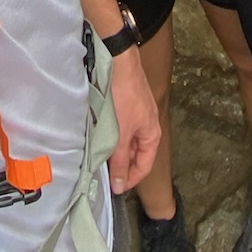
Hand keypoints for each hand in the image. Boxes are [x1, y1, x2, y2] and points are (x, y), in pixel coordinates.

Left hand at [105, 46, 159, 194]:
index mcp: (152, 135)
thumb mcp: (121, 134)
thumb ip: (119, 161)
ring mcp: (137, 116)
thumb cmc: (124, 96)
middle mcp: (147, 127)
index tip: (113, 188)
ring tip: (99, 156)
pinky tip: (100, 137)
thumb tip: (119, 185)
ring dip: (115, 151)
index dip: (129, 180)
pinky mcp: (127, 107)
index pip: (143, 167)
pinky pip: (121, 129)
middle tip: (102, 173)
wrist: (119, 63)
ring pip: (127, 142)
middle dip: (121, 165)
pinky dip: (112, 137)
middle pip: (136, 155)